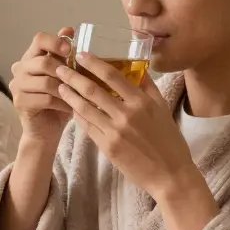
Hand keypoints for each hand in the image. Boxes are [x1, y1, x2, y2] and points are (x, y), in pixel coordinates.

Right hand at [9, 29, 75, 145]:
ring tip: (78, 96)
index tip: (70, 51)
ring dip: (66, 90)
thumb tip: (70, 29)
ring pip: (46, 82)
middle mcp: (19, 69)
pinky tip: (71, 108)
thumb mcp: (65, 75)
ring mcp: (17, 86)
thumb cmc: (58, 100)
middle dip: (65, 72)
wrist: (45, 131)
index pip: (39, 39)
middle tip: (78, 82)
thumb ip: (65, 55)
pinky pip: (46, 99)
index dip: (56, 42)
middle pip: (43, 62)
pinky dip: (62, 103)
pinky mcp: (20, 102)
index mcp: (31, 58)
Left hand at [54, 52, 197, 198]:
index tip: (81, 54)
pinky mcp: (106, 147)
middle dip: (73, 77)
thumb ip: (148, 88)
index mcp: (141, 102)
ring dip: (69, 96)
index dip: (94, 63)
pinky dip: (78, 115)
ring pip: (85, 108)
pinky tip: (71, 107)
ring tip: (60, 86)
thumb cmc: (169, 141)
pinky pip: (87, 127)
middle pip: (92, 90)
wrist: (169, 175)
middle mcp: (126, 115)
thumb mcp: (162, 109)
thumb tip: (138, 67)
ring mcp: (114, 132)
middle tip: (60, 68)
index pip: (113, 76)